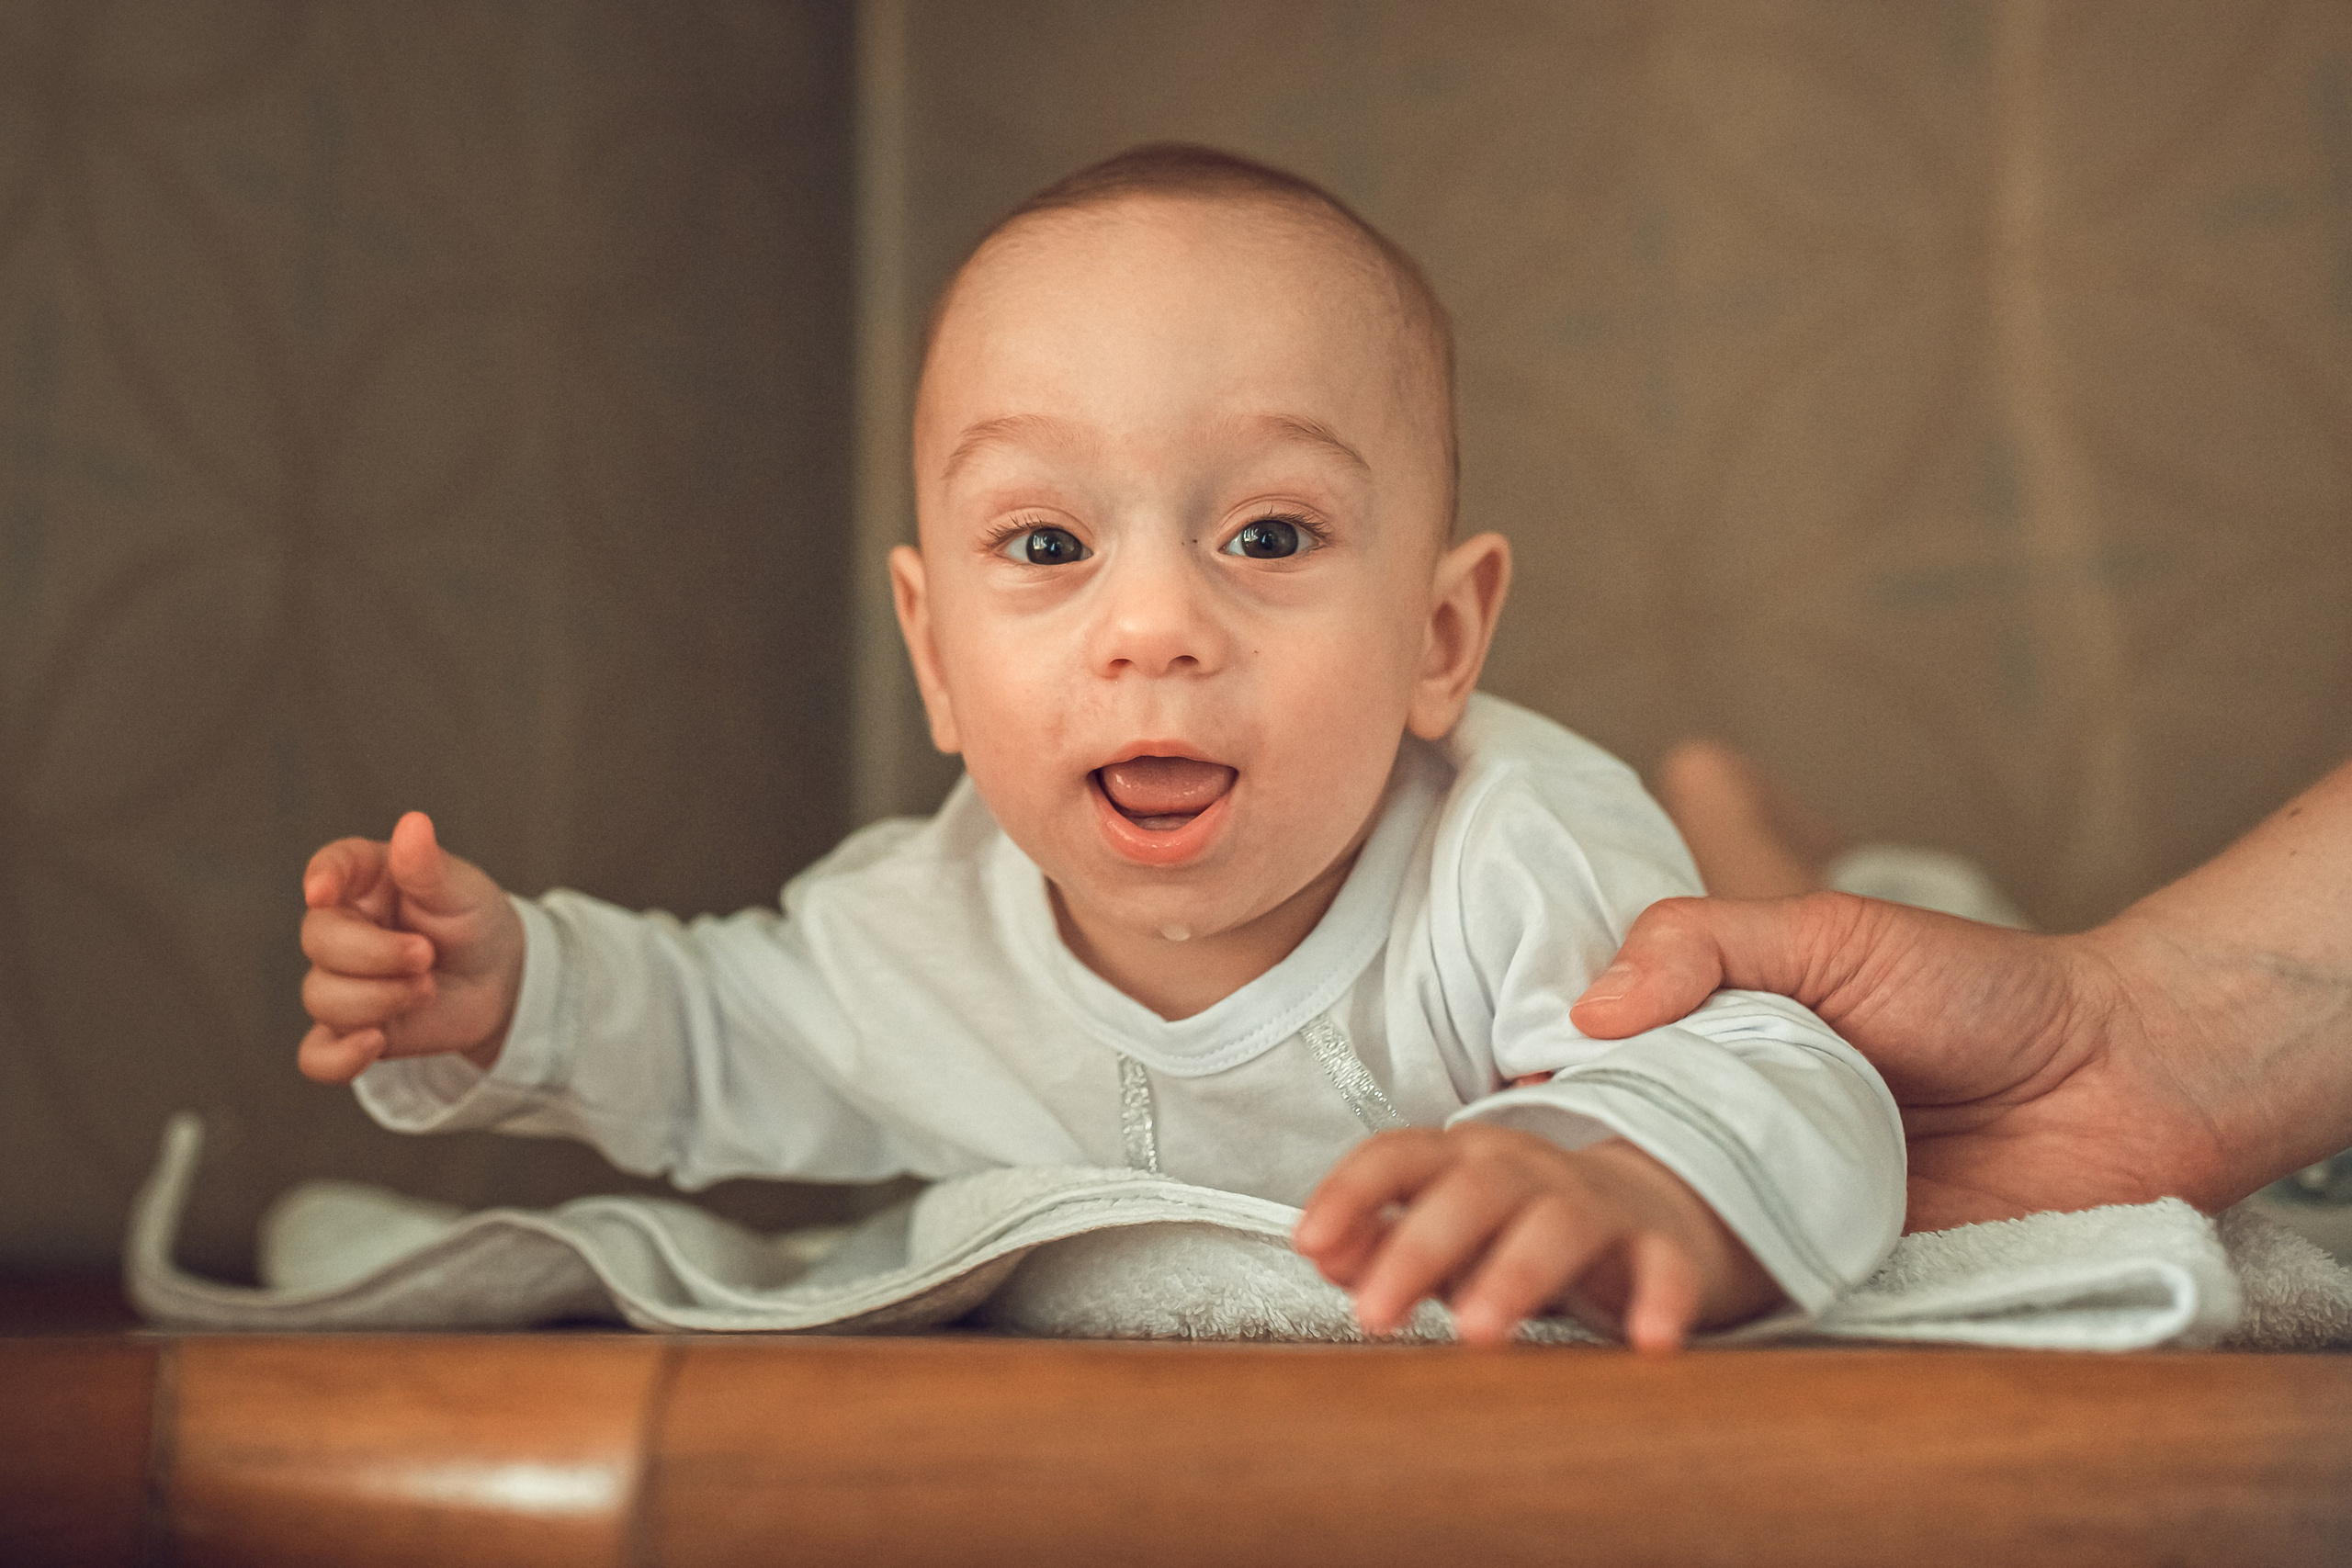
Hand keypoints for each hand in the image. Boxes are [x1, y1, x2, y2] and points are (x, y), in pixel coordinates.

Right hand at [297, 811, 525, 1083]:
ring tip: (427, 988)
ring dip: (378, 998)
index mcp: (367, 881)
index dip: (322, 877)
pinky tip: (375, 1043)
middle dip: (374, 954)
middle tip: (426, 956)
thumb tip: (413, 823)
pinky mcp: (350, 1030)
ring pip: (321, 997)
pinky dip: (338, 1057)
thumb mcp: (462, 890)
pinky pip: (317, 1055)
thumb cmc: (474, 923)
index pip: (331, 867)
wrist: (502, 981)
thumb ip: (428, 866)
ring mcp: (342, 981)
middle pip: (318, 941)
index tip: (323, 892)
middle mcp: (344, 929)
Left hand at [1293, 1125, 1780, 1350]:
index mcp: (1461, 1159)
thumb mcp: (1442, 1233)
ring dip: (1515, 1273)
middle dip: (1418, 1249)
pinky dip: (1659, 1298)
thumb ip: (1376, 1242)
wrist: (1645, 1214)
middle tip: (1373, 1315)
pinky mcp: (1661, 1244)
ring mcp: (1596, 1202)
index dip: (1350, 1192)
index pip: (1398, 1154)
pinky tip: (1646, 1343)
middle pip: (1472, 1191)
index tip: (1308, 1243)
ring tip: (1475, 1333)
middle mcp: (1526, 1169)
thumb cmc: (1513, 1230)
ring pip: (1557, 1223)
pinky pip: (1664, 1265)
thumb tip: (1321, 1251)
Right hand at [1565, 892, 2237, 1228]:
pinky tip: (1651, 1282)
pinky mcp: (1826, 1275)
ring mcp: (1776, 1202)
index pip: (1603, 1066)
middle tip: (1514, 1183)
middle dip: (1563, 1169)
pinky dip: (1698, 1289)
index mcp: (1718, 1039)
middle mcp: (1735, 1124)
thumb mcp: (1828, 932)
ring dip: (1618, 1232)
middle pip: (1618, 1154)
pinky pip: (1744, 1289)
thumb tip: (1586, 1013)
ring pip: (1665, 1227)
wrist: (2120, 1079)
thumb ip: (1703, 944)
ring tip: (1563, 1234)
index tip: (1506, 1098)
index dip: (1548, 1082)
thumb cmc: (1978, 988)